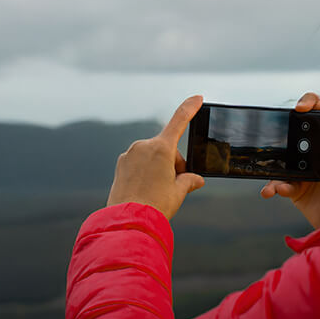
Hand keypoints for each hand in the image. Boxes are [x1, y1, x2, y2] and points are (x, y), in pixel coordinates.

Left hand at [106, 95, 206, 219]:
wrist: (128, 221)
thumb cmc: (155, 205)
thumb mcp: (178, 192)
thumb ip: (188, 181)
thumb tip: (195, 179)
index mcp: (161, 149)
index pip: (179, 121)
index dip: (190, 108)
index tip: (197, 98)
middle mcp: (144, 146)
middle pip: (167, 149)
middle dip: (173, 164)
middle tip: (173, 186)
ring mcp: (130, 154)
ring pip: (152, 157)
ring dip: (158, 168)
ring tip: (157, 192)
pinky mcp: (121, 164)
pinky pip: (139, 163)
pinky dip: (145, 172)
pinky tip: (145, 190)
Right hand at [260, 92, 319, 228]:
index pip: (319, 111)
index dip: (308, 103)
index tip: (299, 109)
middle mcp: (316, 152)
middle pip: (294, 132)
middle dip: (282, 134)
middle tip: (277, 137)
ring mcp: (304, 170)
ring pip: (281, 159)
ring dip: (273, 168)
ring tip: (274, 180)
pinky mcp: (296, 189)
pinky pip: (280, 183)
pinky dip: (276, 186)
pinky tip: (277, 190)